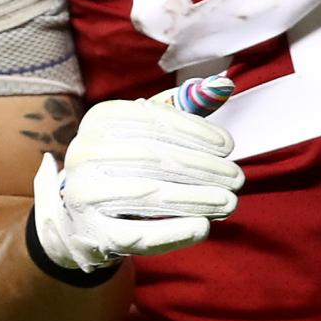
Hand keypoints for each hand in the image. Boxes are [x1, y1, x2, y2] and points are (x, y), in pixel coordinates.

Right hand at [30, 76, 242, 272]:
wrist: (84, 217)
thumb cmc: (127, 165)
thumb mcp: (147, 132)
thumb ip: (184, 110)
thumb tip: (225, 85)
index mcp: (98, 120)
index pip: (151, 120)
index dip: (194, 132)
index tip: (229, 146)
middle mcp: (84, 153)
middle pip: (152, 157)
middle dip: (201, 167)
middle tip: (237, 178)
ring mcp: (84, 194)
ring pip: (148, 194)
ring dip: (196, 198)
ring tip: (229, 201)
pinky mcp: (92, 233)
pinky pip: (138, 234)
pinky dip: (174, 231)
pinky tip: (203, 227)